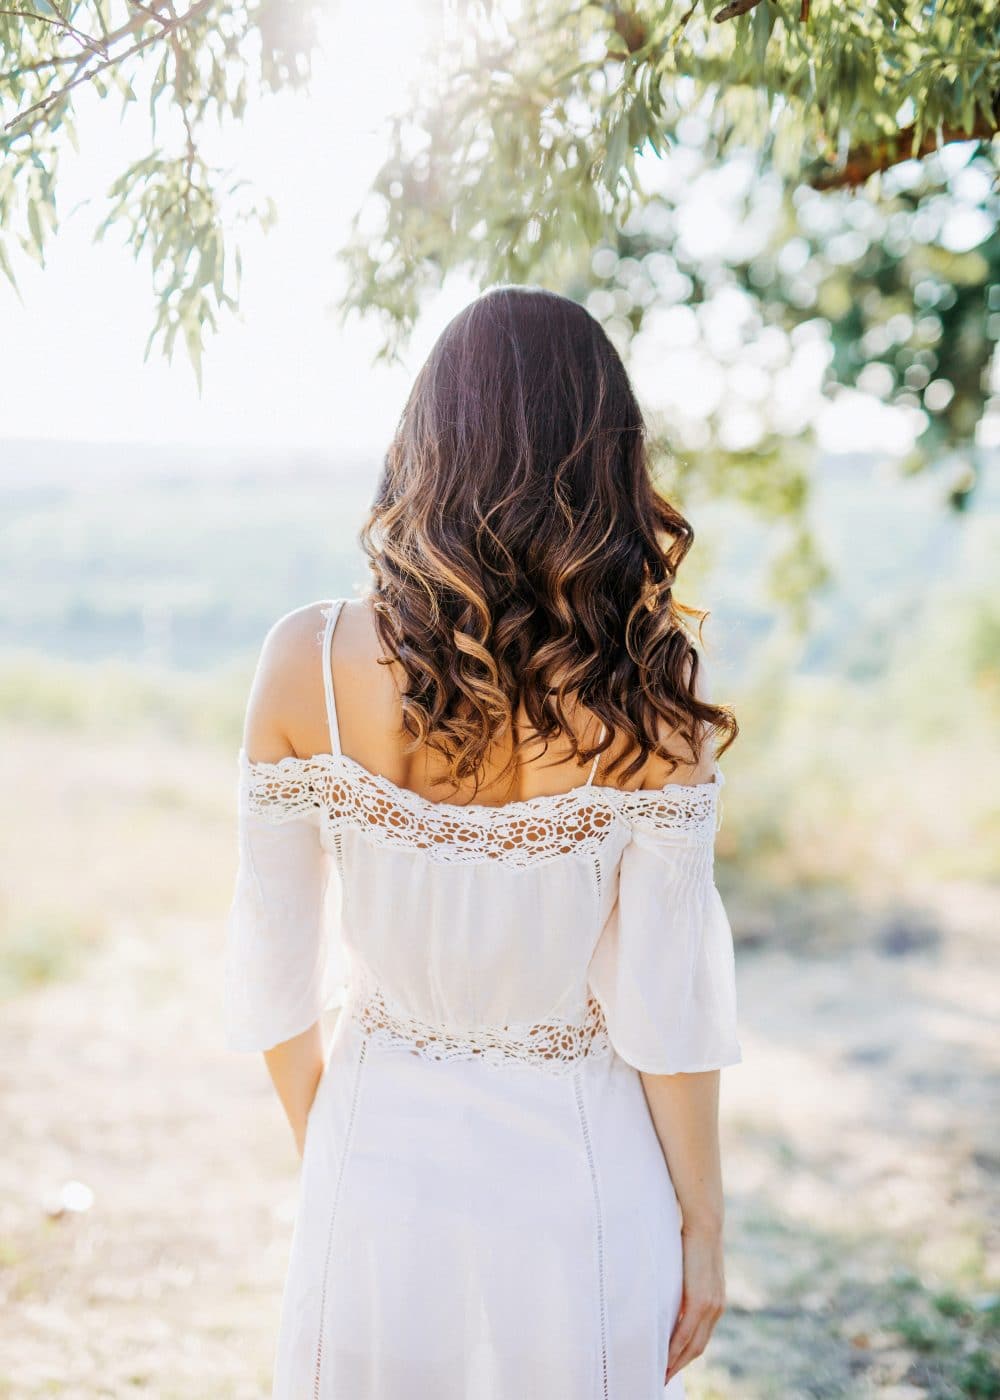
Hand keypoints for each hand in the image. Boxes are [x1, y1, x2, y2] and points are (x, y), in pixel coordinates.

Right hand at [665, 1225, 726, 1384]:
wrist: (705, 1225)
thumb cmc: (693, 1241)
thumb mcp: (691, 1269)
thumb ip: (686, 1286)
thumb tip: (671, 1296)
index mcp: (716, 1303)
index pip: (701, 1337)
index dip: (686, 1354)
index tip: (671, 1365)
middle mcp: (716, 1309)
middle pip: (697, 1348)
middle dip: (679, 1365)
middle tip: (662, 1378)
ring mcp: (709, 1307)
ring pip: (691, 1346)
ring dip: (675, 1363)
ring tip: (660, 1374)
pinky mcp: (699, 1302)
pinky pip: (685, 1333)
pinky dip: (673, 1349)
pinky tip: (663, 1358)